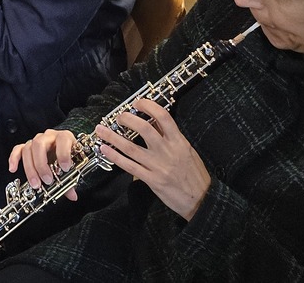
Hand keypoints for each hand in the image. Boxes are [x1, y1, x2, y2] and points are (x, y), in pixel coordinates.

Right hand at [10, 128, 81, 199]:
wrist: (64, 149)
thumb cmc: (69, 156)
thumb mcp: (74, 166)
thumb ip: (72, 180)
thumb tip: (72, 195)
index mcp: (64, 137)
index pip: (62, 140)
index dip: (63, 153)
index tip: (65, 168)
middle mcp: (49, 136)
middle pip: (39, 145)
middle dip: (41, 164)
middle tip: (47, 180)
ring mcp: (37, 140)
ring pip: (28, 149)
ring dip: (30, 168)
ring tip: (35, 184)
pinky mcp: (27, 146)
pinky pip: (18, 149)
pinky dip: (14, 159)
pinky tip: (13, 169)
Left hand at [93, 98, 210, 220]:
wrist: (202, 200)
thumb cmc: (195, 175)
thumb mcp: (187, 151)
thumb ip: (170, 136)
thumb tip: (154, 121)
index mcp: (179, 142)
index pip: (163, 117)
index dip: (148, 106)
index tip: (137, 102)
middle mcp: (167, 152)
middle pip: (144, 128)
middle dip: (127, 119)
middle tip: (118, 116)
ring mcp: (158, 166)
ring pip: (131, 148)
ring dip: (112, 137)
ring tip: (100, 129)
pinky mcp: (152, 180)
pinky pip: (129, 166)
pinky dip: (115, 157)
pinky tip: (105, 149)